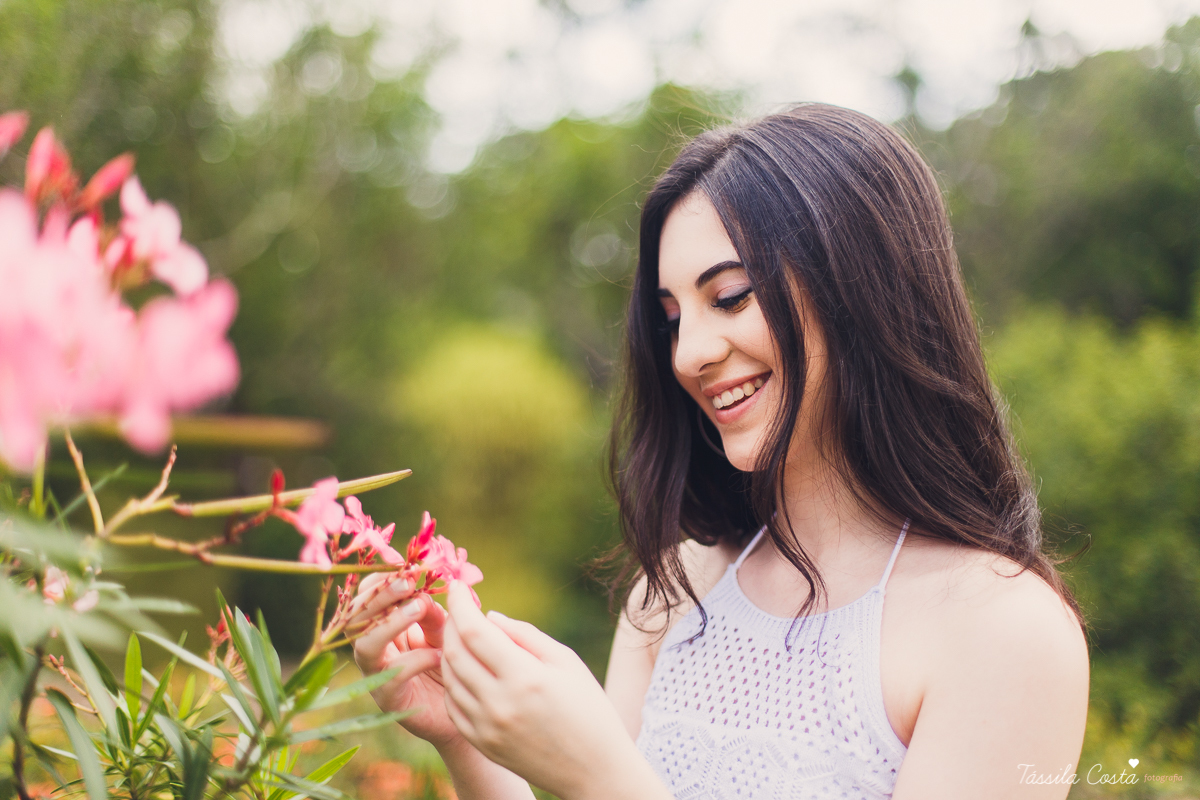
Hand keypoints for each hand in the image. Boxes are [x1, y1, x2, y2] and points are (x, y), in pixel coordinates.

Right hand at [350, 574, 461, 749]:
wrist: (463, 707)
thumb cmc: (449, 663)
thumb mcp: (442, 630)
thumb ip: (430, 612)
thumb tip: (423, 592)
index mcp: (379, 627)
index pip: (364, 597)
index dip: (378, 579)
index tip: (403, 565)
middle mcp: (371, 649)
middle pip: (356, 617)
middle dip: (380, 595)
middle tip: (408, 582)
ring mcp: (375, 675)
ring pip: (366, 645)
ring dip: (391, 623)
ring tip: (419, 608)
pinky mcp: (388, 698)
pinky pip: (393, 675)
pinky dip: (417, 660)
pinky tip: (440, 655)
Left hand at [441, 581, 655, 799]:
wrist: (594, 769)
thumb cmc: (588, 707)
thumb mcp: (566, 661)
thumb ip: (525, 634)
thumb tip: (489, 616)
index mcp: (525, 678)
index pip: (475, 631)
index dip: (461, 604)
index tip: (458, 586)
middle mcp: (499, 704)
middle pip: (455, 653)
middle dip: (451, 624)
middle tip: (460, 609)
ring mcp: (487, 728)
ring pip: (450, 678)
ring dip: (449, 651)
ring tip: (464, 637)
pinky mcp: (482, 744)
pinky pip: (453, 705)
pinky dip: (454, 681)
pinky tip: (467, 670)